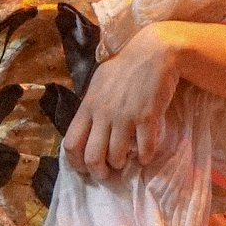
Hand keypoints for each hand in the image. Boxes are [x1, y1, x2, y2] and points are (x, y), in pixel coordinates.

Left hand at [63, 23, 181, 177]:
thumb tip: (85, 127)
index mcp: (88, 106)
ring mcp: (125, 116)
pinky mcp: (147, 117)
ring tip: (125, 162)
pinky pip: (144, 149)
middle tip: (105, 174)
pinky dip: (145, 157)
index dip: (76, 162)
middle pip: (92, 156)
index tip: (84, 167)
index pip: (71, 143)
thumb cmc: (125, 66)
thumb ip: (91, 106)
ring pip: (116, 156)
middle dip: (98, 172)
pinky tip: (145, 156)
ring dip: (120, 164)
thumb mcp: (99, 83)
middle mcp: (103, 114)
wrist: (154, 52)